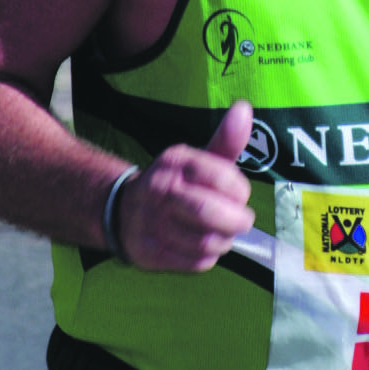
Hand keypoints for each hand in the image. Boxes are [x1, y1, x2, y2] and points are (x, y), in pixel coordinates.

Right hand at [117, 101, 255, 272]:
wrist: (124, 213)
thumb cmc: (176, 185)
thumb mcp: (198, 159)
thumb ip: (225, 140)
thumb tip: (244, 107)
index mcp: (175, 162)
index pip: (220, 177)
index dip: (240, 191)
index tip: (241, 195)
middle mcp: (160, 190)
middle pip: (208, 212)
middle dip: (236, 220)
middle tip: (242, 220)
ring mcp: (152, 222)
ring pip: (205, 241)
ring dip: (224, 241)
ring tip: (223, 233)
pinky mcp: (151, 252)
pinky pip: (195, 262)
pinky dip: (209, 257)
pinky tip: (205, 246)